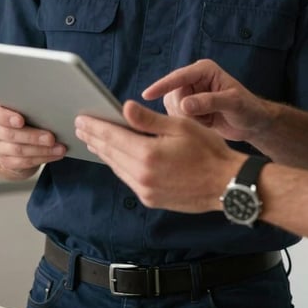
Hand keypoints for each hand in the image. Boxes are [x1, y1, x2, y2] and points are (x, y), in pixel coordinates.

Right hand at [0, 95, 65, 178]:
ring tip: (60, 148)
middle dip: (33, 137)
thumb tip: (49, 92)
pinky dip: (42, 158)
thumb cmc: (18, 109)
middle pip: (10, 135)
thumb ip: (26, 98)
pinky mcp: (5, 161)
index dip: (7, 117)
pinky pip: (23, 163)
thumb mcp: (18, 101)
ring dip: (42, 150)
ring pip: (18, 150)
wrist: (6, 133)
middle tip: (51, 137)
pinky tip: (55, 154)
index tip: (21, 120)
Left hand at [75, 101, 243, 212]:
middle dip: (94, 138)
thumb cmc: (208, 151)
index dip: (95, 126)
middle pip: (110, 153)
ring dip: (103, 152)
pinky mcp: (151, 199)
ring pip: (116, 167)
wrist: (226, 185)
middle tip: (81, 127)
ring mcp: (145, 190)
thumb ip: (149, 120)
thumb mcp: (180, 126)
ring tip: (93, 140)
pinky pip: (127, 178)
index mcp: (148, 154)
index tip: (81, 118)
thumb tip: (125, 108)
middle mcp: (142, 175)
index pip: (112, 136)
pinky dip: (117, 165)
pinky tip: (115, 157)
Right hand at [142, 59, 276, 144]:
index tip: (147, 95)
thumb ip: (210, 102)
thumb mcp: (233, 103)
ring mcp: (190, 92)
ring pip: (173, 107)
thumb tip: (185, 105)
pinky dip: (188, 124)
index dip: (162, 85)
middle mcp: (194, 78)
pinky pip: (176, 116)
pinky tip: (205, 124)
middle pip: (173, 94)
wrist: (252, 123)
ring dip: (187, 119)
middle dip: (185, 111)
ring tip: (208, 120)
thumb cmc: (248, 109)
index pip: (179, 77)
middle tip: (206, 118)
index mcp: (205, 70)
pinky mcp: (188, 106)